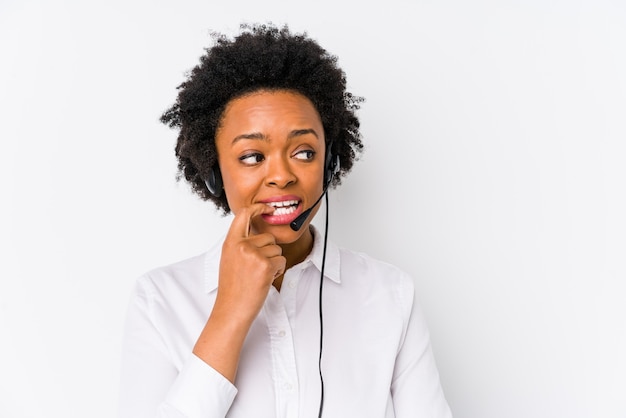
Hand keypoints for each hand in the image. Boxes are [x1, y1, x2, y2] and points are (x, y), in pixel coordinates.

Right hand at [214, 203, 285, 324]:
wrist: (232, 309)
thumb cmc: (232, 288)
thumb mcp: (229, 259)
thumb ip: (240, 243)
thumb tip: (256, 231)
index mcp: (230, 242)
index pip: (244, 214)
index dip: (258, 207)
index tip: (268, 208)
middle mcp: (241, 245)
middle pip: (268, 237)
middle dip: (269, 251)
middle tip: (256, 269)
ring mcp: (254, 254)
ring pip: (277, 250)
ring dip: (273, 263)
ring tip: (258, 276)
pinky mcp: (265, 265)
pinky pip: (282, 261)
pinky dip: (278, 271)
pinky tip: (265, 280)